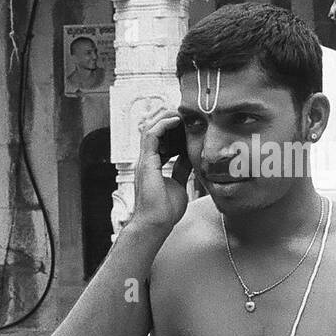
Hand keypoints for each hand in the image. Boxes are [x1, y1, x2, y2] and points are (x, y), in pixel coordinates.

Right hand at [130, 110, 192, 234]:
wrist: (157, 223)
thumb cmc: (165, 210)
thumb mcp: (179, 183)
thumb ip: (182, 168)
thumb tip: (190, 157)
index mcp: (153, 164)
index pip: (160, 138)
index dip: (172, 128)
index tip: (187, 122)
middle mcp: (147, 159)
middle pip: (153, 129)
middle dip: (167, 117)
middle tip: (184, 111)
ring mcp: (145, 160)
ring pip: (150, 127)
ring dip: (165, 117)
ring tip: (180, 111)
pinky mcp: (146, 161)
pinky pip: (151, 135)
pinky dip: (162, 124)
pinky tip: (175, 120)